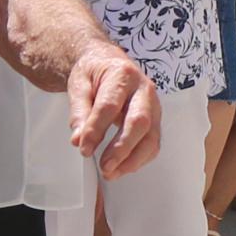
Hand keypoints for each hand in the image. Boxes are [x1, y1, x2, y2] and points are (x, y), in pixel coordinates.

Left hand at [66, 47, 162, 177]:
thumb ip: (79, 113)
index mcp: (122, 75)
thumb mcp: (79, 85)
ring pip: (151, 137)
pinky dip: (139, 159)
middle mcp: (144, 90)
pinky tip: (122, 167)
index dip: (96, 130)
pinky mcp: (155, 120)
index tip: (84, 148)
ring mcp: (153, 106)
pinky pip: (153, 144)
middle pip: (139, 122)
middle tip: (105, 166)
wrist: (107, 62)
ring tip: (112, 172)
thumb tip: (79, 139)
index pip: (110, 106)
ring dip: (132, 159)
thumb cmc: (95, 72)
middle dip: (122, 148)